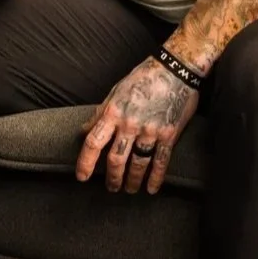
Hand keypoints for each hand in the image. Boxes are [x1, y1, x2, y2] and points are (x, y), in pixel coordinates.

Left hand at [76, 56, 198, 193]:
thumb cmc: (143, 77)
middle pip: (115, 159)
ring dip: (132, 181)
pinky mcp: (169, 134)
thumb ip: (100, 113)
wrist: (175, 69)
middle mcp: (130, 124)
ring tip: (130, 189)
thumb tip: (83, 130)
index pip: (93, 143)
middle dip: (112, 178)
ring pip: (138, 164)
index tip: (81, 176)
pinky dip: (156, 178)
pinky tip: (152, 188)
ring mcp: (150, 130)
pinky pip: (161, 161)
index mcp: (113, 112)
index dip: (85, 162)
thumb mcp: (116, 91)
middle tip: (111, 188)